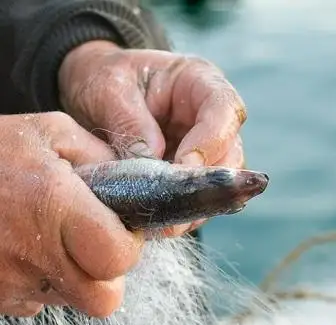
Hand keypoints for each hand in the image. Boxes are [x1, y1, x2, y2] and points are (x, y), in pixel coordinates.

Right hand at [0, 112, 143, 317]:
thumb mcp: (47, 132)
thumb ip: (101, 157)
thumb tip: (140, 180)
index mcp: (52, 206)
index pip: (119, 257)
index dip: (128, 246)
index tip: (118, 228)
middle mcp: (31, 253)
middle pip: (103, 300)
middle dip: (107, 276)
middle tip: (92, 245)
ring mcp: (8, 282)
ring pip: (70, 302)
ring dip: (71, 278)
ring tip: (47, 239)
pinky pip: (33, 303)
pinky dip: (37, 282)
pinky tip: (20, 249)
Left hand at [57, 41, 247, 236]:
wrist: (92, 90)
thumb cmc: (103, 76)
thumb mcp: (108, 88)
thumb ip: (129, 122)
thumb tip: (150, 162)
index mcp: (200, 82)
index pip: (225, 111)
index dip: (210, 142)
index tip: (183, 168)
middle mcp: (213, 118)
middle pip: (231, 154)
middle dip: (206, 184)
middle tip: (174, 207)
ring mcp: (207, 149)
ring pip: (220, 184)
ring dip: (194, 205)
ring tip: (163, 223)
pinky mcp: (193, 176)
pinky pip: (198, 199)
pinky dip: (181, 214)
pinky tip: (158, 224)